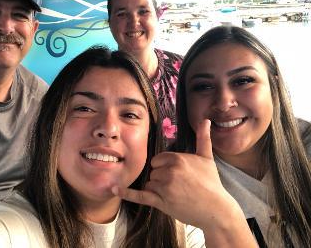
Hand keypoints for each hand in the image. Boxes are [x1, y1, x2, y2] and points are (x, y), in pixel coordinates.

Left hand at [113, 120, 229, 226]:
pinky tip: (115, 188)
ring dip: (157, 190)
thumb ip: (203, 138)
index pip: (157, 159)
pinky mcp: (160, 202)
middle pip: (153, 172)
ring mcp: (164, 187)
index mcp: (177, 158)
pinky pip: (140, 195)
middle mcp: (169, 171)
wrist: (216, 211)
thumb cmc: (212, 183)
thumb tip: (205, 120)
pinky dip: (126, 193)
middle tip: (179, 186)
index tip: (178, 175)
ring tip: (176, 195)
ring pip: (149, 183)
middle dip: (162, 179)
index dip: (165, 167)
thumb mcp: (207, 158)